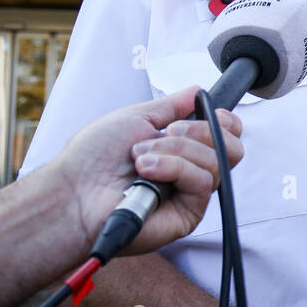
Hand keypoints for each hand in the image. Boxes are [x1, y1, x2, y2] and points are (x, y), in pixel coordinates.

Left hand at [51, 86, 243, 256]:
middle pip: (233, 148)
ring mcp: (190, 195)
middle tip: (167, 132)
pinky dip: (174, 168)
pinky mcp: (188, 215)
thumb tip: (198, 91)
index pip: (227, 135)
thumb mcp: (136, 118)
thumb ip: (172, 105)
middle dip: (202, 131)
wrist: (74, 191)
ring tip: (140, 157)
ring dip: (176, 150)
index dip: (225, 121)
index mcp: (182, 149)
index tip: (209, 111)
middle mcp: (190, 172)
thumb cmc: (93, 159)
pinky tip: (147, 170)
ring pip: (215, 162)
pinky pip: (202, 182)